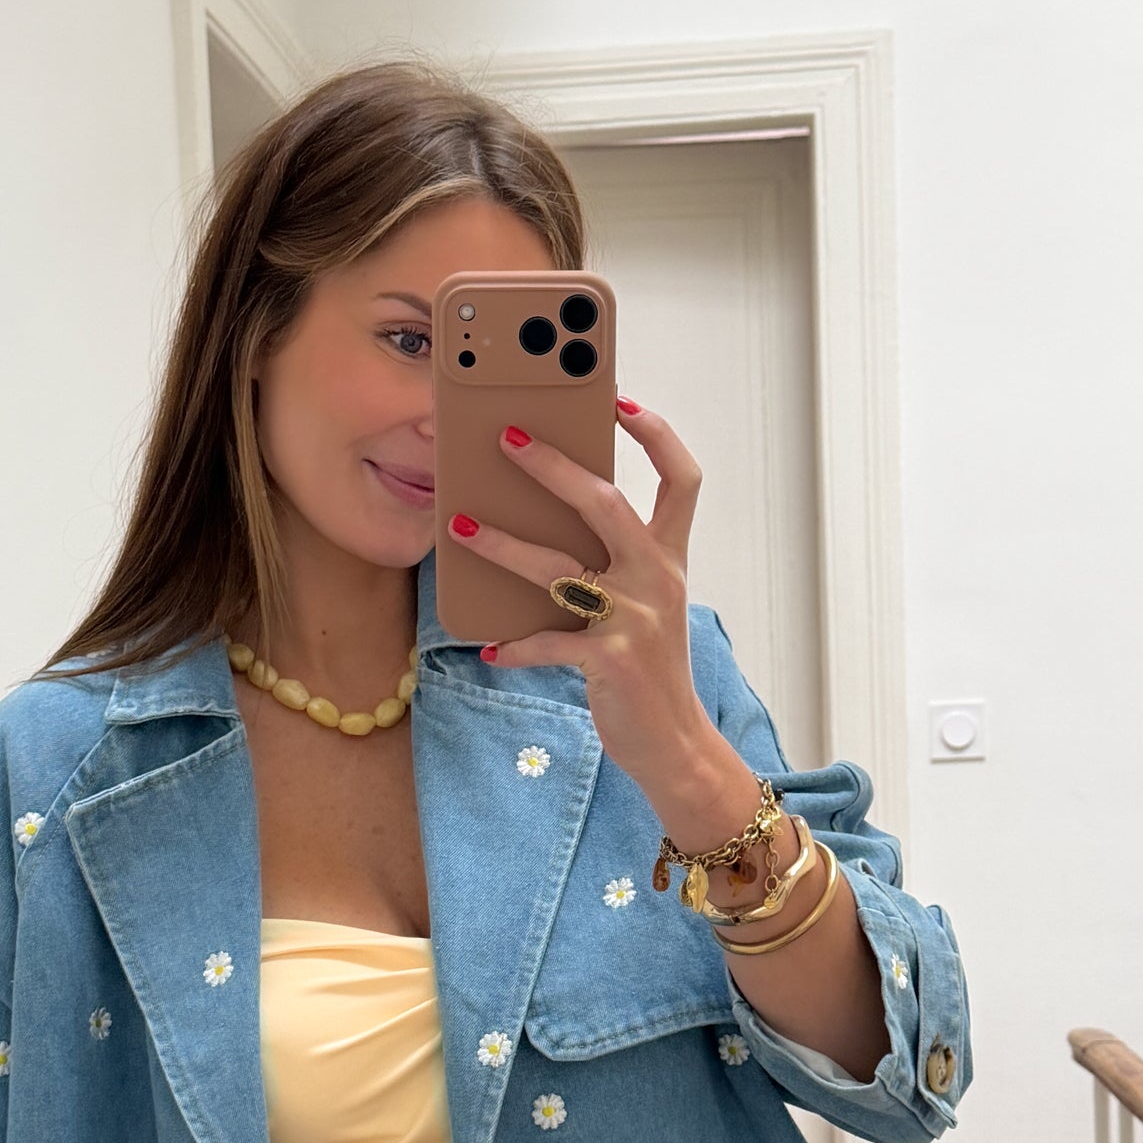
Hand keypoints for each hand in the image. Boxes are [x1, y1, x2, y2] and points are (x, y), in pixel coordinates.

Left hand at [445, 399, 714, 799]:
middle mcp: (656, 579)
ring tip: (460, 526)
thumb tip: (546, 521)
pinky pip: (549, 643)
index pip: (682, 479)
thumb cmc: (647, 667)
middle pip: (606, 504)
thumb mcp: (643, 605)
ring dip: (503, 545)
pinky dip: (516, 646)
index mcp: (669, 557)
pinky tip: (490, 647)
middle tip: (507, 440)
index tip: (620, 400)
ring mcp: (635, 619)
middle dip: (553, 467)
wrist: (674, 742)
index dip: (657, 434)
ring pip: (558, 568)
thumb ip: (612, 563)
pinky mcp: (610, 661)